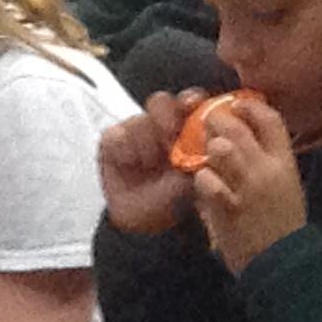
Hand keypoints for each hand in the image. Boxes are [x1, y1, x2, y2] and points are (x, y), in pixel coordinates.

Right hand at [97, 91, 202, 233]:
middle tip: (169, 133)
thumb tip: (209, 148)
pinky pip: (115, 135)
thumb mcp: (192, 182)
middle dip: (165, 114)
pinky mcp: (112, 141)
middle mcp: (161, 125)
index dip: (191, 99)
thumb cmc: (171, 199)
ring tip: (149, 163)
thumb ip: (200, 162)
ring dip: (145, 141)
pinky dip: (124, 150)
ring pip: (139, 119)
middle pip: (161, 102)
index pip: (191, 103)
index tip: (192, 105)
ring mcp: (136, 131)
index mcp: (187, 129)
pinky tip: (131, 164)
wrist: (142, 222)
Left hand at [188, 95, 307, 273]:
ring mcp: (246, 188)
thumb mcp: (287, 186)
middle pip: (237, 128)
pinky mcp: (227, 207)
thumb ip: (269, 161)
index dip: (249, 106)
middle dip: (217, 122)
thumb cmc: (284, 224)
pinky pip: (206, 180)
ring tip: (204, 156)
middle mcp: (267, 170)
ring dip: (207, 149)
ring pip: (220, 149)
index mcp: (285, 163)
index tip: (236, 105)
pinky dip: (201, 180)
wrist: (282, 261)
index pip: (270, 119)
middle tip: (207, 125)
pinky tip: (203, 186)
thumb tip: (246, 138)